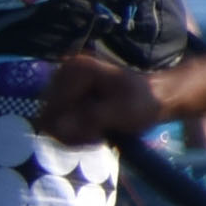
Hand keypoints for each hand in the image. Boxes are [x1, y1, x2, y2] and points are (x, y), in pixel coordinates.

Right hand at [33, 54, 164, 148]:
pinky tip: (93, 131)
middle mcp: (63, 73)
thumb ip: (90, 118)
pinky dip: (74, 132)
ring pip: (51, 123)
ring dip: (74, 135)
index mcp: (76, 69)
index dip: (72, 128)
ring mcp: (62, 85)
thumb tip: (58, 127)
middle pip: (48, 116)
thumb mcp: (122, 111)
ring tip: (98, 134)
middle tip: (99, 136)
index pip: (54, 110)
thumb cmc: (144, 102)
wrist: (156, 98)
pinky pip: (57, 123)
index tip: (98, 135)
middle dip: (73, 132)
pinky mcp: (64, 97)